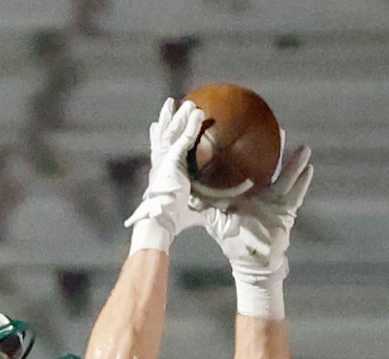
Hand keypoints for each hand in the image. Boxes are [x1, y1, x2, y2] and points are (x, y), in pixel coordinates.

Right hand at [126, 97, 206, 252]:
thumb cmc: (175, 219)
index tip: (156, 127)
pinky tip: (197, 114)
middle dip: (166, 119)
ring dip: (180, 116)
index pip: (159, 151)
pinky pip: (183, 139)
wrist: (162, 219)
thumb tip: (232, 226)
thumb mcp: (196, 213)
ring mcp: (164, 160)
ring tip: (188, 103)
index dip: (157, 138)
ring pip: (172, 132)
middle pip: (163, 135)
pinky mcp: (171, 160)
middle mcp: (160, 164)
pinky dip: (190, 126)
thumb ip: (211, 214)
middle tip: (170, 105)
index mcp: (162, 174)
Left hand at [200, 143, 312, 313]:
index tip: (248, 131)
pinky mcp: (286, 213)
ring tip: (304, 148)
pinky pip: (296, 195)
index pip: (249, 166)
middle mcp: (263, 193)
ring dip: (295, 163)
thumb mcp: (216, 220)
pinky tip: (309, 168)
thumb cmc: (232, 242)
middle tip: (280, 128)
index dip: (249, 150)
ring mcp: (276, 202)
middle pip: (272, 166)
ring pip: (287, 178)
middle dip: (276, 148)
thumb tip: (185, 190)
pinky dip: (302, 183)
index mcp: (248, 192)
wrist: (251, 262)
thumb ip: (203, 204)